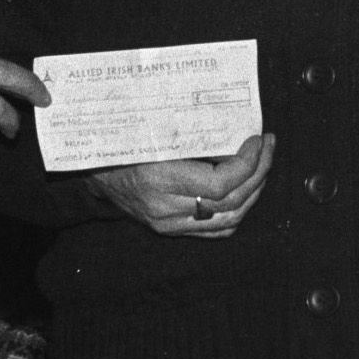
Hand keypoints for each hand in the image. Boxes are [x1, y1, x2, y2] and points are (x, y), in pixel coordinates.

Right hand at [86, 133, 274, 236]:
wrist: (91, 171)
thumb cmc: (121, 142)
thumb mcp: (151, 128)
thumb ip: (191, 132)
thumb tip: (233, 128)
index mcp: (158, 179)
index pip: (220, 184)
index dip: (247, 163)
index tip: (257, 140)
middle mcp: (165, 208)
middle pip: (231, 201)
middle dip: (258, 172)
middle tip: (267, 147)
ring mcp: (169, 224)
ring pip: (229, 219)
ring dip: (253, 191)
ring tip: (261, 166)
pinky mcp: (171, 231)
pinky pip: (216, 229)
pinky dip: (238, 210)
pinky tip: (246, 189)